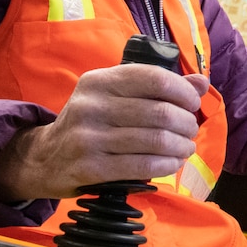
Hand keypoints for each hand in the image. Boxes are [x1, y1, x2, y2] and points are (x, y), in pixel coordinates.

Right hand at [0, 64, 209, 202]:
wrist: (44, 158)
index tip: (192, 104)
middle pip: (159, 112)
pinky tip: (173, 164)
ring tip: (185, 148)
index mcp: (99, 81)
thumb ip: (156, 87)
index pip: (154, 78)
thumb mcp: (113, 96)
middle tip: (190, 131)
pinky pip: (142, 167)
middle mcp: (91, 106)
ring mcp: (88, 138)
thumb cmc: (90, 123)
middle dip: (185, 123)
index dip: (182, 91)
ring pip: (155, 140)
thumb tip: (202, 83)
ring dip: (181, 146)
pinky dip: (166, 165)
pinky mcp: (90, 168)